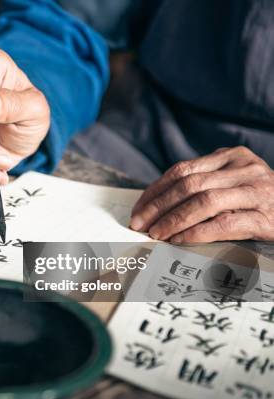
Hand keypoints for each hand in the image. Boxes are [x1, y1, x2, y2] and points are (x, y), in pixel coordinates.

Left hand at [130, 146, 273, 242]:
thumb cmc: (261, 202)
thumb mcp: (234, 182)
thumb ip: (205, 183)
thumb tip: (156, 202)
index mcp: (232, 157)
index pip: (182, 169)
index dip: (155, 190)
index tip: (138, 208)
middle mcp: (245, 169)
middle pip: (188, 184)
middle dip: (158, 205)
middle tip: (139, 223)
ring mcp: (257, 192)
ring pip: (204, 201)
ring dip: (173, 219)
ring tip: (156, 234)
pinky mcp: (266, 217)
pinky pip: (224, 223)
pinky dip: (197, 232)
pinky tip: (179, 240)